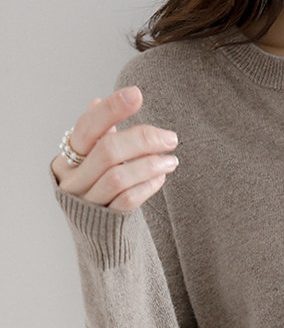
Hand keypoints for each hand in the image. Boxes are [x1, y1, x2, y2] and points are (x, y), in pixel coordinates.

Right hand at [52, 86, 178, 211]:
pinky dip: (147, 186)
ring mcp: (86, 202)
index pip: (87, 127)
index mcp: (67, 157)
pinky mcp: (104, 222)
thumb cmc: (97, 186)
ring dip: (150, 164)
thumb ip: (97, 135)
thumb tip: (96, 101)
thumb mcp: (92, 160)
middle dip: (143, 140)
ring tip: (171, 160)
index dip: (110, 109)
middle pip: (107, 151)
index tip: (136, 94)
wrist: (97, 233)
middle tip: (171, 138)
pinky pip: (127, 200)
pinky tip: (161, 177)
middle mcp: (71, 180)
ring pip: (118, 177)